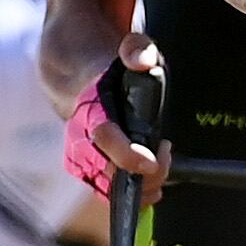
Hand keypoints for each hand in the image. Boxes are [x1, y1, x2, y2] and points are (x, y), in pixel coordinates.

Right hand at [71, 36, 169, 203]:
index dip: (128, 154)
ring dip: (142, 188)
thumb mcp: (131, 51)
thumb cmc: (117, 73)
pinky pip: (110, 196)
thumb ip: (137, 50)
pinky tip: (152, 182)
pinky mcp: (87, 175)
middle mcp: (79, 138)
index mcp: (90, 108)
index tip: (151, 161)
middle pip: (108, 172)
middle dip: (144, 176)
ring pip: (110, 190)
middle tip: (165, 156)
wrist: (87, 86)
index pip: (105, 136)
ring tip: (161, 164)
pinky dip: (135, 196)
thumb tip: (142, 59)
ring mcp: (80, 160)